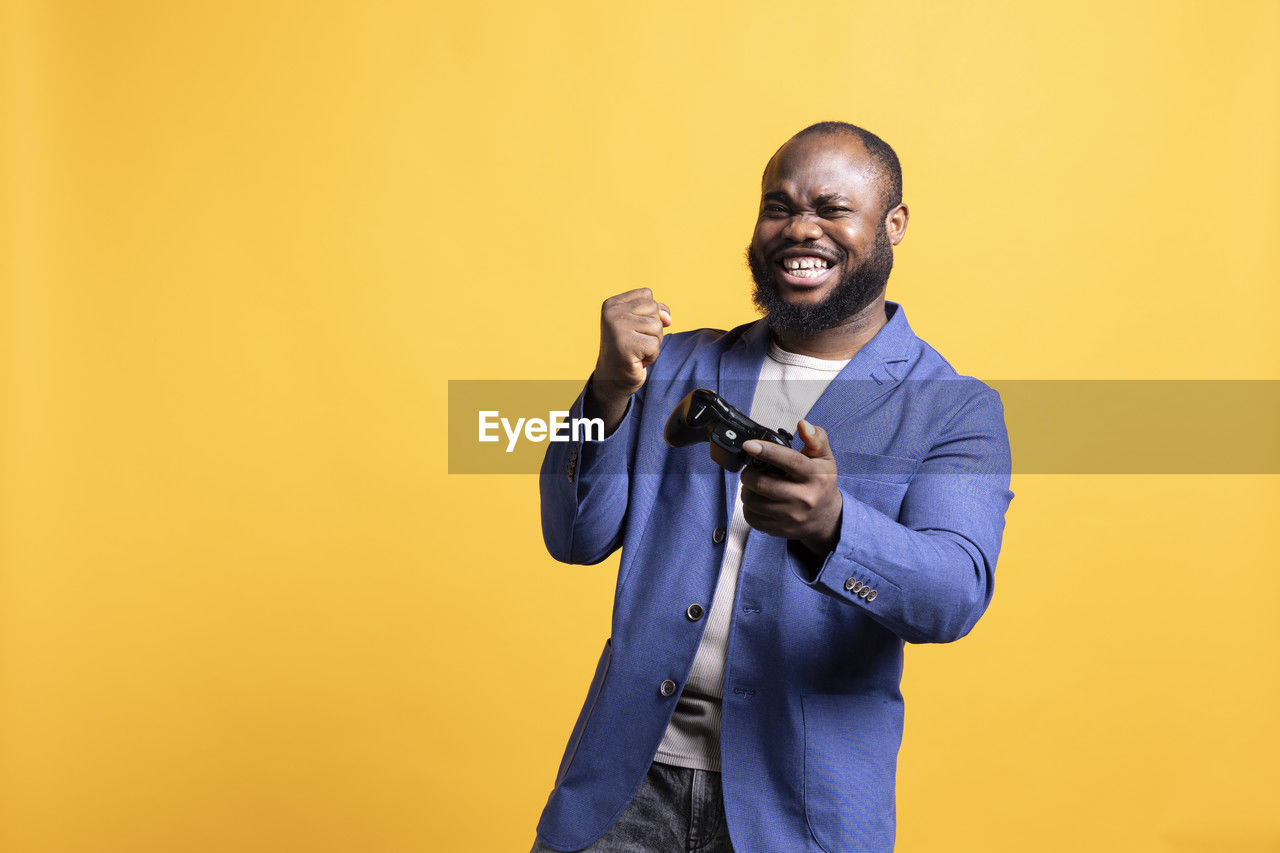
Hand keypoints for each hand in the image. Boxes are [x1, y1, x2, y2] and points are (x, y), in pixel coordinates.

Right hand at [589, 288, 671, 423]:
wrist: (612, 379)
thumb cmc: (629, 349)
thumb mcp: (640, 324)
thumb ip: (655, 313)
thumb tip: (667, 318)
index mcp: (612, 304)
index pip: (647, 295)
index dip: (650, 314)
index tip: (634, 329)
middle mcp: (611, 313)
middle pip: (654, 309)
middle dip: (653, 329)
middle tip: (636, 342)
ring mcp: (617, 328)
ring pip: (657, 327)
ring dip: (653, 343)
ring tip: (637, 350)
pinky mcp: (625, 345)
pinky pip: (655, 345)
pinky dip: (652, 356)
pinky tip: (637, 360)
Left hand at [740, 420, 841, 555]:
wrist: (827, 517)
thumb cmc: (822, 482)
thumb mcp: (824, 457)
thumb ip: (815, 437)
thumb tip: (803, 425)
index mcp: (815, 476)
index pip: (789, 461)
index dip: (766, 451)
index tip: (748, 445)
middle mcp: (804, 498)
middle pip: (763, 484)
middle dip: (749, 474)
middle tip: (751, 470)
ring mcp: (792, 517)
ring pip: (754, 502)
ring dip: (746, 490)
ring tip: (753, 485)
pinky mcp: (781, 530)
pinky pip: (752, 519)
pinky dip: (748, 507)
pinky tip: (757, 500)